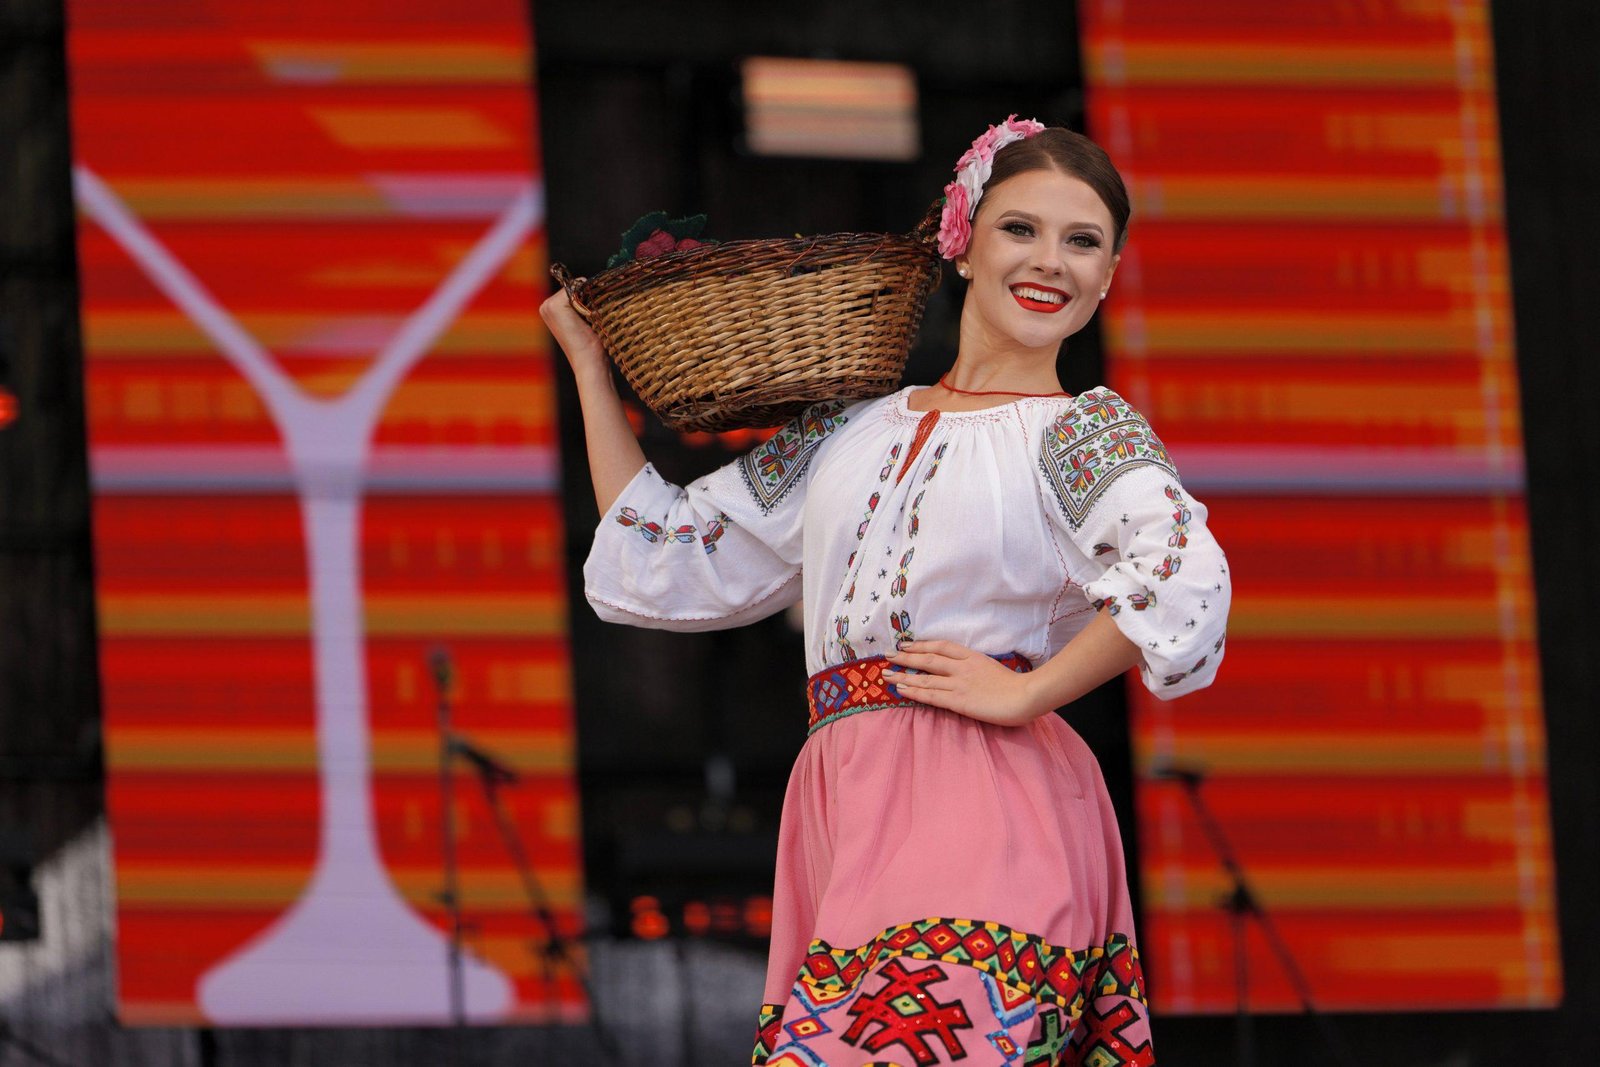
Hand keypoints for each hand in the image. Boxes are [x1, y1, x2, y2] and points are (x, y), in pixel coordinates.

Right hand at [538, 287, 609, 380]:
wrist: (588, 361)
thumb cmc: (591, 346)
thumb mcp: (586, 320)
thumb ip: (584, 303)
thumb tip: (598, 287)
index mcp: (550, 309)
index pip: (575, 289)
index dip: (588, 299)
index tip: (591, 318)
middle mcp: (545, 305)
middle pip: (576, 286)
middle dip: (588, 298)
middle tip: (590, 322)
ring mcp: (548, 305)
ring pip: (578, 286)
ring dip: (590, 300)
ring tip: (589, 322)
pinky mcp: (555, 305)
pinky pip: (578, 288)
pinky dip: (588, 300)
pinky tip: (587, 319)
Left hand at [881, 639, 1044, 726]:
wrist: (1026, 696)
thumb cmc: (1016, 686)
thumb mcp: (992, 668)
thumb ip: (976, 668)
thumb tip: (963, 671)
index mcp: (972, 656)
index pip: (941, 646)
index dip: (921, 644)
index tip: (905, 645)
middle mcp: (961, 666)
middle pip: (927, 658)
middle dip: (904, 657)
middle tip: (887, 656)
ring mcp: (958, 683)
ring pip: (924, 677)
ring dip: (902, 676)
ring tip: (886, 675)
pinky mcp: (958, 700)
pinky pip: (930, 694)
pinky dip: (913, 692)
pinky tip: (901, 690)